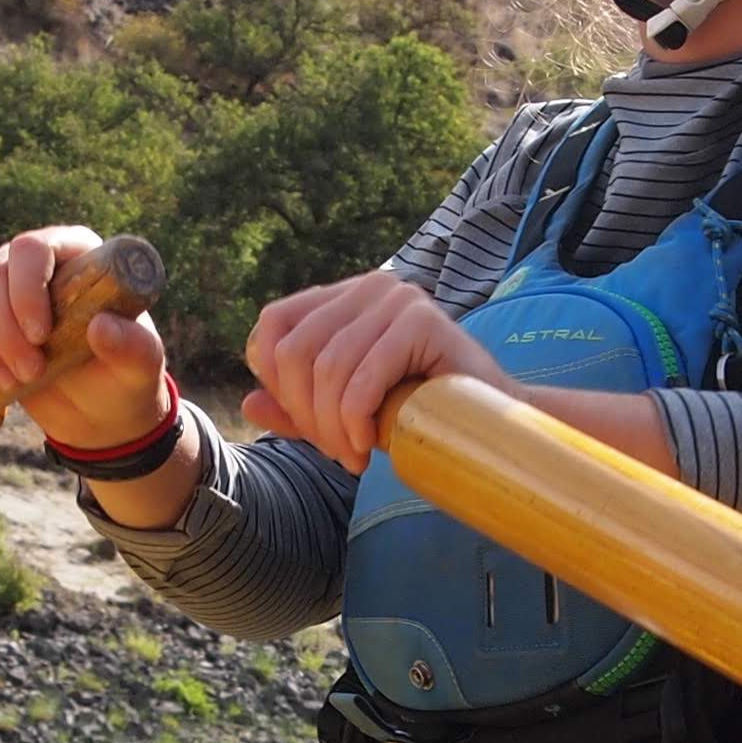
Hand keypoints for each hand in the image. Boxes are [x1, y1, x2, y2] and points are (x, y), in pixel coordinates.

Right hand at [0, 225, 174, 450]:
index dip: (26, 288)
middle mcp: (34, 262)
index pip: (33, 248)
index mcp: (77, 254)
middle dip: (3, 328)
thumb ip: (133, 347)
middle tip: (30, 371)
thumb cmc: (124, 378)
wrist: (99, 411)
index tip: (39, 335)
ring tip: (13, 381)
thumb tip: (101, 326)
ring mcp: (2, 288)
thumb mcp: (140, 367)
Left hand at [243, 273, 499, 472]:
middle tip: (336, 452)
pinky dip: (356, 422)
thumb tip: (248, 403)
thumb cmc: (421, 414)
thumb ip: (298, 408)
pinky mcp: (423, 320)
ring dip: (333, 427)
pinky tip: (370, 446)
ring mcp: (397, 297)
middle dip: (306, 414)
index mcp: (345, 297)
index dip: (274, 381)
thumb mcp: (347, 413)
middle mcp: (369, 286)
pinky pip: (361, 380)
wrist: (492, 423)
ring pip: (327, 370)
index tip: (307, 425)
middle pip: (294, 352)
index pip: (273, 326)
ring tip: (355, 456)